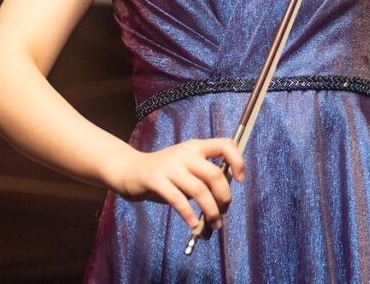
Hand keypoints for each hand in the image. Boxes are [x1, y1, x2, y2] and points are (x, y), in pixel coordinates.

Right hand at [105, 138, 244, 229]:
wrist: (130, 169)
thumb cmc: (164, 171)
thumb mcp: (186, 166)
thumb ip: (202, 175)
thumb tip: (224, 196)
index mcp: (196, 146)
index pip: (225, 145)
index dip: (238, 161)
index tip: (239, 180)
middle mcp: (186, 153)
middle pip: (214, 175)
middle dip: (224, 197)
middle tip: (224, 211)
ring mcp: (170, 166)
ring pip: (199, 190)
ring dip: (211, 210)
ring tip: (214, 224)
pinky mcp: (156, 180)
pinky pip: (178, 200)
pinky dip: (189, 215)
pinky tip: (194, 224)